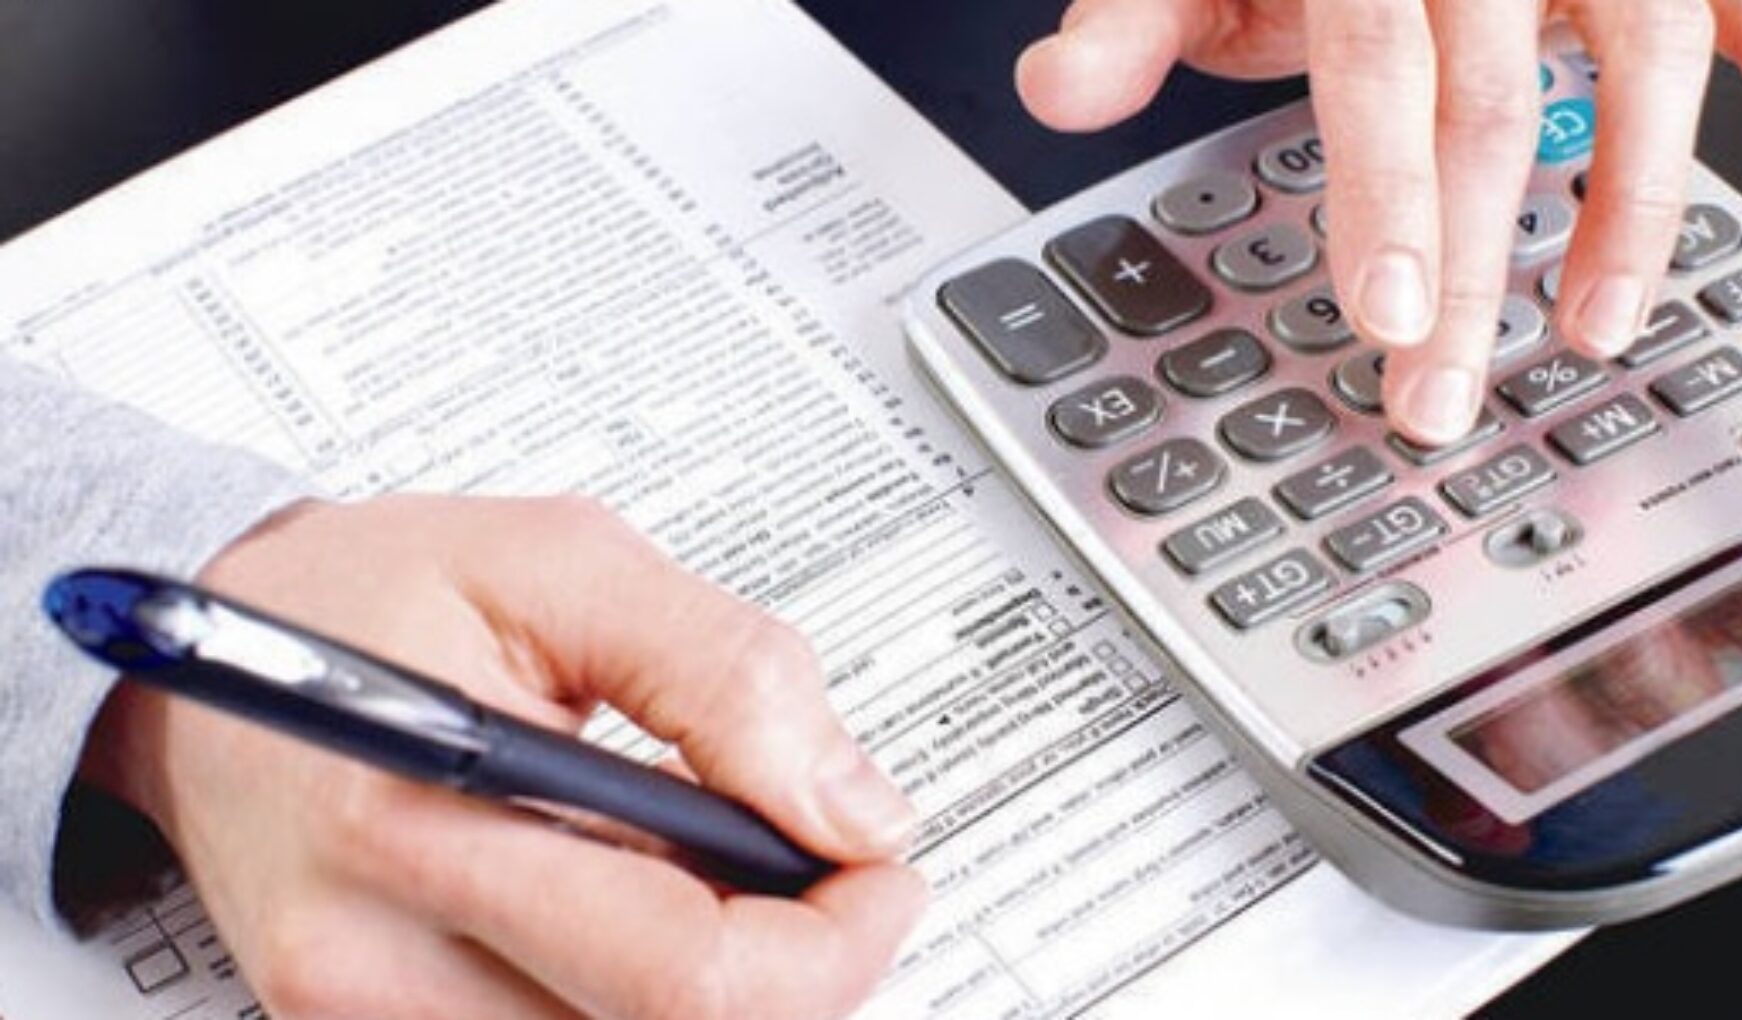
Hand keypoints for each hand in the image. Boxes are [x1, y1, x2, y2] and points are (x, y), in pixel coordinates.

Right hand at [80, 495, 923, 1019]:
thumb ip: (727, 677)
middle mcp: (373, 959)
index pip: (684, 971)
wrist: (211, 657)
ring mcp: (361, 1015)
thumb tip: (851, 810)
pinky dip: (640, 996)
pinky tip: (647, 908)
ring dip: (724, 985)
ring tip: (725, 874)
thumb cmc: (369, 592)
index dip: (832, 943)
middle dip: (803, 970)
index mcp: (421, 815)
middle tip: (837, 878)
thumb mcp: (565, 565)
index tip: (882, 871)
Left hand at [1016, 0, 1741, 442]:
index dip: (1385, 194)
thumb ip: (1133, 17)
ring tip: (1594, 330)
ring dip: (1637, 201)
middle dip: (1472, 267)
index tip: (1388, 316)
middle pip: (1491, 104)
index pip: (1378, 70)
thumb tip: (1055, 87)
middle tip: (1444, 400)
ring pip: (1649, 55)